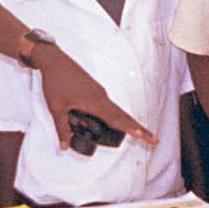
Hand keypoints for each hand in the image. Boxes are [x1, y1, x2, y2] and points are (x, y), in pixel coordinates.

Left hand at [34, 44, 157, 150]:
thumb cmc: (56, 82)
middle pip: (124, 116)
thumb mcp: (57, 108)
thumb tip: (64, 146)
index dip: (130, 129)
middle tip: (154, 140)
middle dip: (139, 128)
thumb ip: (62, 128)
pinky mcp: (95, 91)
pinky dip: (115, 116)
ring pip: (117, 112)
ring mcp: (100, 93)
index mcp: (94, 102)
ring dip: (128, 123)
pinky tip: (114, 123)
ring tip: (140, 134)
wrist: (55, 61)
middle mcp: (101, 97)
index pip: (116, 119)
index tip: (143, 135)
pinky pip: (109, 106)